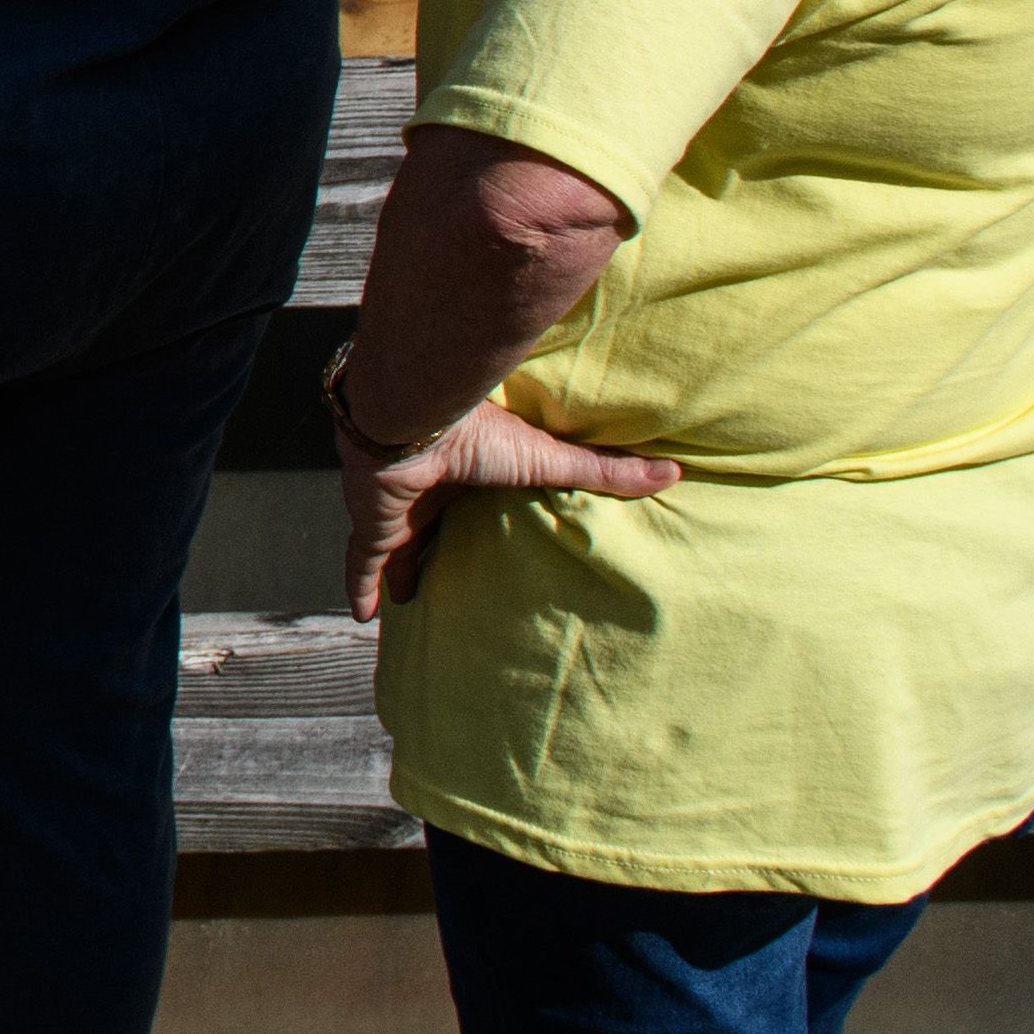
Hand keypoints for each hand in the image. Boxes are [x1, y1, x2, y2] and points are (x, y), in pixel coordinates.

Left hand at [331, 379, 684, 625]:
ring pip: (392, 546)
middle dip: (430, 545)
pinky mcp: (373, 527)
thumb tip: (672, 472)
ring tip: (405, 600)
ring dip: (395, 570)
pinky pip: (362, 564)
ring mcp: (395, 508)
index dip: (472, 513)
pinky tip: (363, 616)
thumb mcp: (550, 459)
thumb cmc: (482, 433)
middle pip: (428, 523)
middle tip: (439, 575)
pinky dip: (360, 587)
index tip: (481, 531)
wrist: (414, 418)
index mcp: (467, 472)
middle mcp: (428, 490)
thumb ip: (603, 471)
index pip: (469, 497)